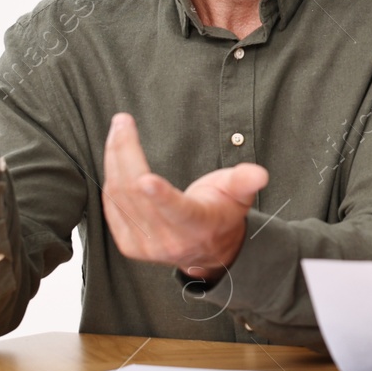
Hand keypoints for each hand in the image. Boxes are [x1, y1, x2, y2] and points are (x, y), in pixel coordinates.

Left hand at [101, 113, 268, 278]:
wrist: (206, 248)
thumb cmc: (222, 212)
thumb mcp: (240, 195)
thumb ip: (246, 181)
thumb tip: (260, 174)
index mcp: (196, 226)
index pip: (177, 211)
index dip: (161, 196)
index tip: (146, 179)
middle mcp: (169, 240)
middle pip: (138, 194)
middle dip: (125, 153)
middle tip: (122, 122)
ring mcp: (145, 246)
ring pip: (119, 196)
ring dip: (114, 158)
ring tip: (118, 130)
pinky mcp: (129, 244)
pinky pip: (111, 204)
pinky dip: (111, 176)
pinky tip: (116, 156)